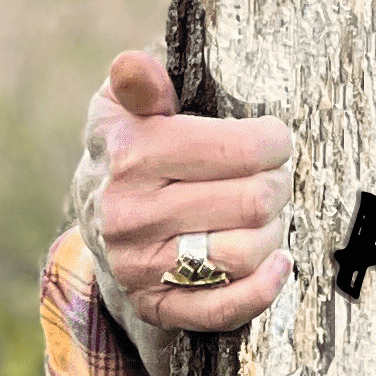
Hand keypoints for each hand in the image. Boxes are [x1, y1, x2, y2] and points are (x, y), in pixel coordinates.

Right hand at [71, 49, 294, 355]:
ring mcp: (141, 266)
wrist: (96, 218)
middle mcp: (130, 214)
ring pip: (247, 253)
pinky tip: (278, 262)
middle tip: (274, 177)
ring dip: (273, 231)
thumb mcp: (124, 104)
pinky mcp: (155, 305)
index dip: (276, 143)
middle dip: (279, 185)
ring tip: (266, 214)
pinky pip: (226, 308)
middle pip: (254, 202)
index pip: (243, 150)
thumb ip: (140, 82)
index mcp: (131, 154)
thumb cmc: (128, 147)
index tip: (274, 141)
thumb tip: (135, 67)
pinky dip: (265, 287)